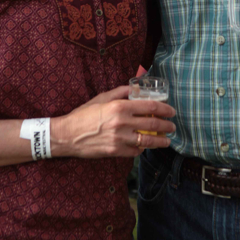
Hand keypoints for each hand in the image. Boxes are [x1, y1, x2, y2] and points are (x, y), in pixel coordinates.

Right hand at [52, 85, 175, 157]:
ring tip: (166, 141)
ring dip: (160, 141)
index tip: (171, 111)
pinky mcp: (116, 152)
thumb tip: (136, 88)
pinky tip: (145, 146)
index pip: (150, 106)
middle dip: (166, 126)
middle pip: (152, 124)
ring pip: (147, 141)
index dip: (164, 109)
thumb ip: (121, 92)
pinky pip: (135, 151)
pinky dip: (142, 148)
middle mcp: (122, 122)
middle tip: (172, 127)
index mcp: (120, 106)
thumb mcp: (102, 98)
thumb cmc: (84, 114)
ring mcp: (120, 139)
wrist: (67, 135)